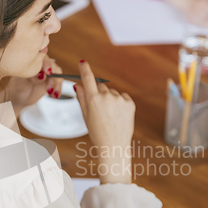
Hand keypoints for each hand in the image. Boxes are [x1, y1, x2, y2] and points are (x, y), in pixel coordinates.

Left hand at [0, 55, 62, 116]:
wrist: (18, 96)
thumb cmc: (17, 85)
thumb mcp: (22, 80)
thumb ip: (32, 76)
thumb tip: (42, 75)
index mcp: (34, 60)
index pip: (43, 58)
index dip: (47, 64)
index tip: (48, 72)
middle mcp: (42, 65)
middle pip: (53, 66)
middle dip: (53, 76)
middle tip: (49, 86)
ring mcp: (48, 73)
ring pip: (57, 75)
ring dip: (56, 84)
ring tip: (50, 92)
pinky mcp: (52, 81)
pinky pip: (58, 84)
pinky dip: (58, 89)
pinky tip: (55, 95)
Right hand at [74, 61, 134, 183]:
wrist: (114, 145)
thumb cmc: (97, 132)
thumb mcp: (86, 116)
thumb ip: (82, 99)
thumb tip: (78, 86)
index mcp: (93, 100)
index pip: (88, 78)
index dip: (85, 69)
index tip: (82, 62)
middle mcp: (106, 97)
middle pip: (100, 86)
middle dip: (98, 93)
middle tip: (99, 109)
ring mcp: (119, 99)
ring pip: (112, 92)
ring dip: (110, 99)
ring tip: (110, 115)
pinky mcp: (130, 103)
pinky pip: (122, 96)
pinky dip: (120, 102)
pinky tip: (118, 115)